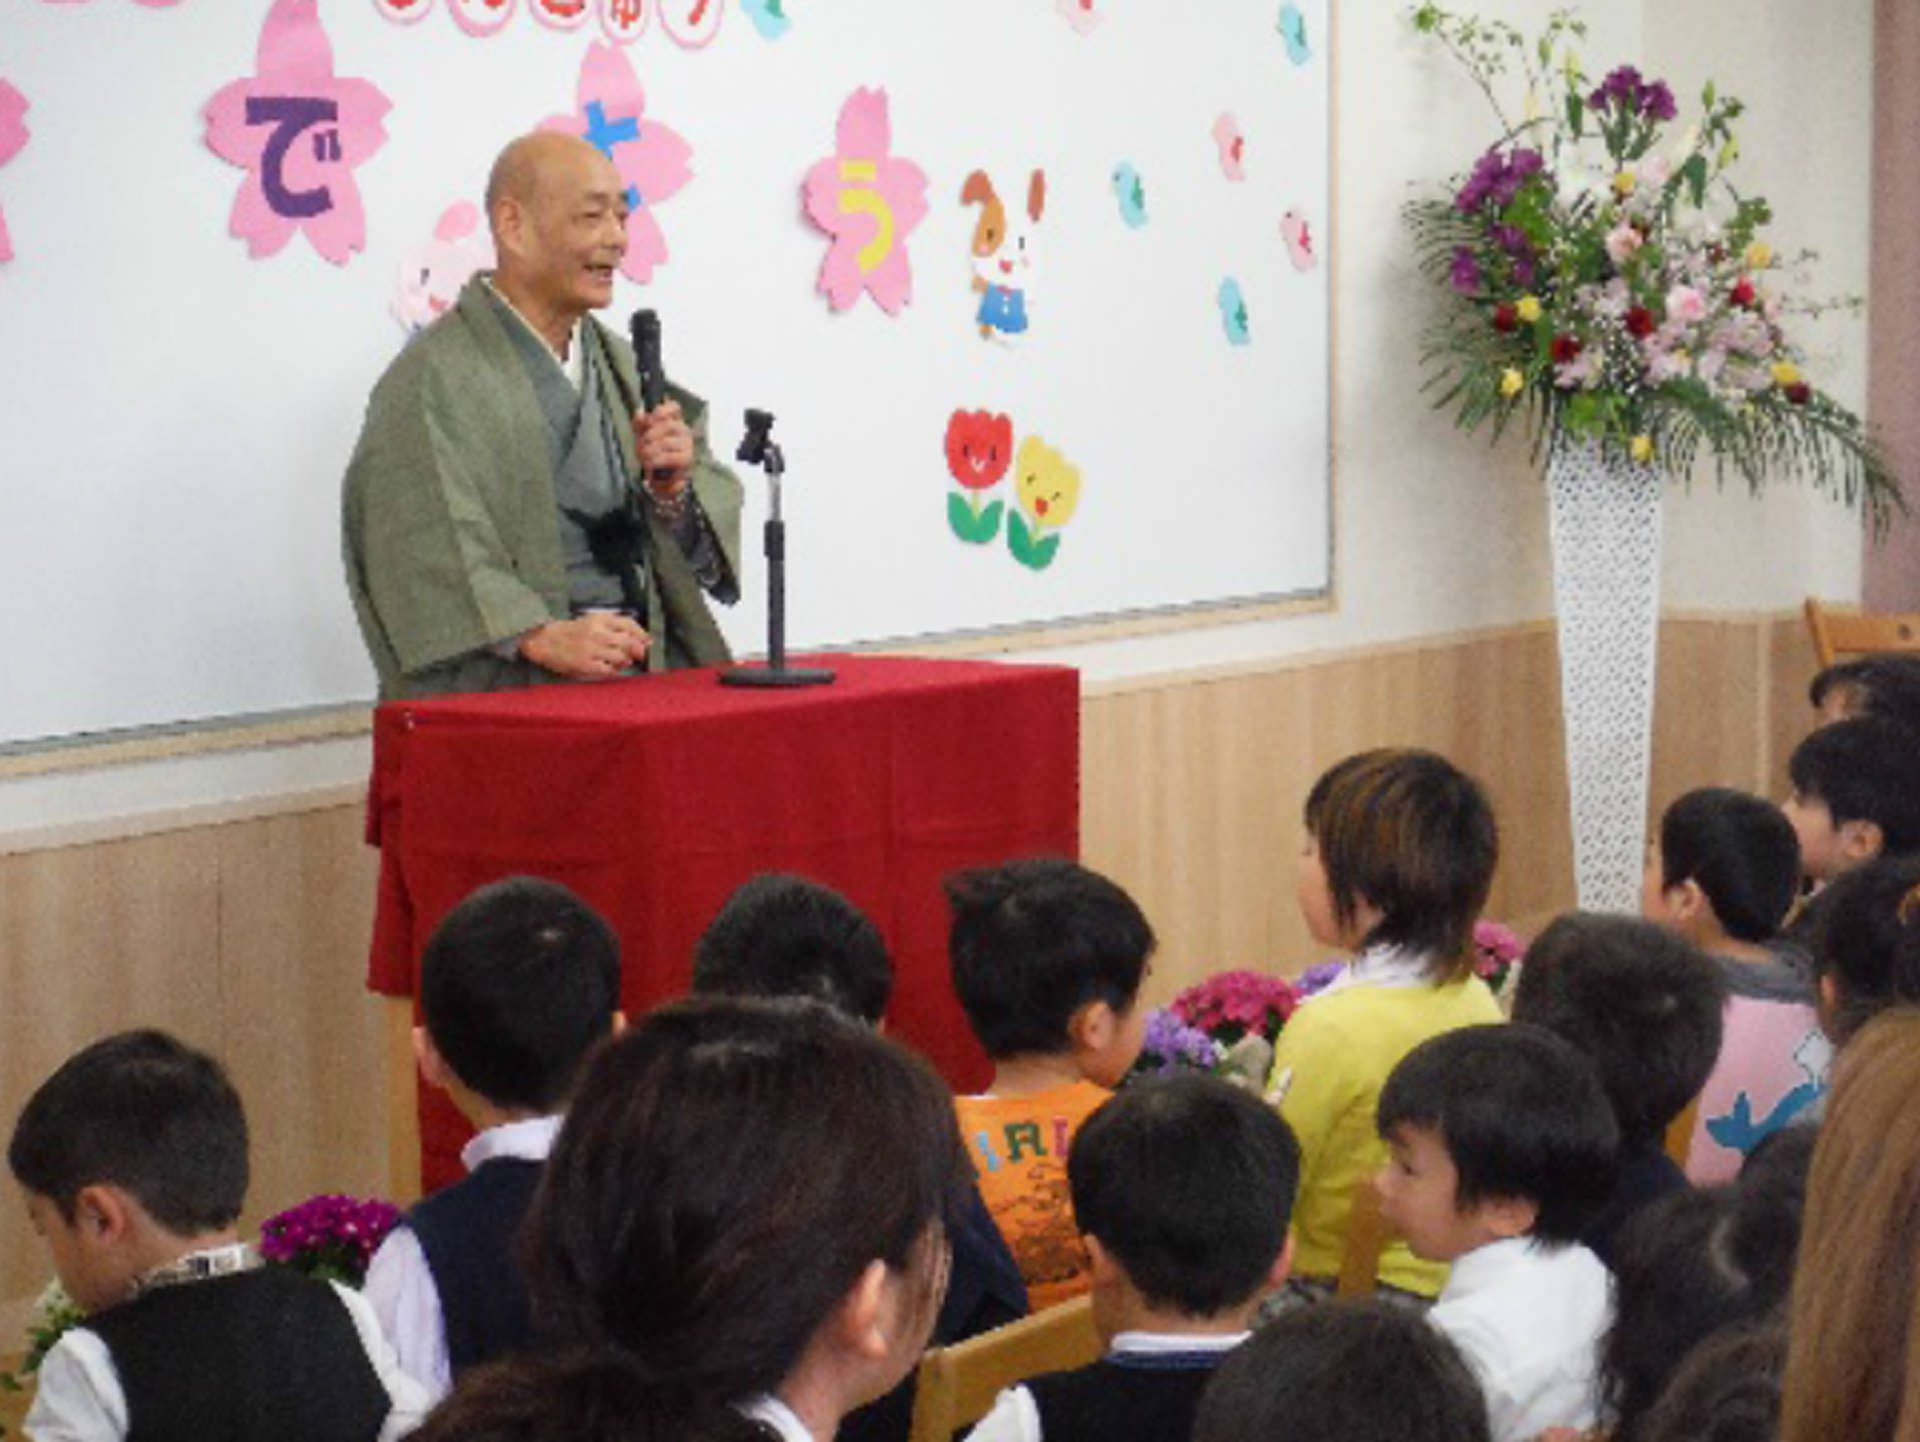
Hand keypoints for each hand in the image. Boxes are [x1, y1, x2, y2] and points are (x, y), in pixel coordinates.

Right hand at [519, 613, 648, 679]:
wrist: (544, 640)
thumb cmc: (571, 632)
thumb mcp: (591, 621)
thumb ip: (612, 626)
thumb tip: (637, 638)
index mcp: (599, 619)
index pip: (628, 623)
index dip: (641, 634)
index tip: (648, 641)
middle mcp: (597, 632)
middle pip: (628, 642)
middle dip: (638, 650)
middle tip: (640, 655)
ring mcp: (591, 649)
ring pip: (621, 657)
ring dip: (626, 661)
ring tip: (623, 662)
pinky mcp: (585, 664)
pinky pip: (608, 670)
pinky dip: (614, 671)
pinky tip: (611, 669)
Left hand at [633, 400, 694, 503]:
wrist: (660, 479)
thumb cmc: (653, 453)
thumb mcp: (642, 435)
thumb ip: (639, 423)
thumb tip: (640, 413)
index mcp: (675, 422)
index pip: (673, 407)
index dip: (660, 412)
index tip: (647, 422)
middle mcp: (684, 433)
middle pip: (668, 426)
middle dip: (649, 436)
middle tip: (639, 447)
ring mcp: (687, 448)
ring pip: (667, 443)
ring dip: (651, 450)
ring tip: (643, 458)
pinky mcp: (686, 464)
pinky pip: (670, 459)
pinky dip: (656, 462)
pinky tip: (650, 465)